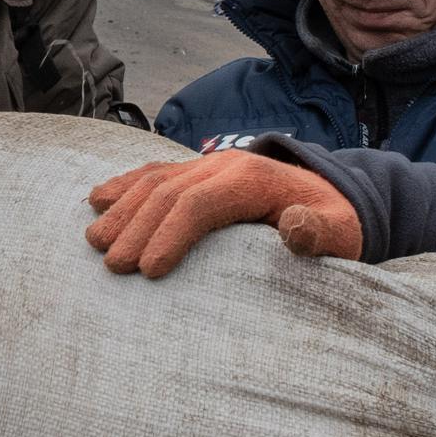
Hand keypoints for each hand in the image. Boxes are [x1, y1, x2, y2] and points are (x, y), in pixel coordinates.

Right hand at [84, 149, 364, 276]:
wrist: (335, 192)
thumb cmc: (336, 222)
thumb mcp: (340, 232)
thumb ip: (318, 232)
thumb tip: (294, 226)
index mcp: (253, 179)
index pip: (200, 203)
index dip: (171, 235)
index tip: (149, 272)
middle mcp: (224, 164)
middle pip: (169, 192)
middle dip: (137, 228)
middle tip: (112, 266)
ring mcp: (207, 164)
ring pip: (154, 179)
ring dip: (122, 209)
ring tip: (94, 241)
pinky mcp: (198, 171)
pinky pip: (154, 172)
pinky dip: (124, 186)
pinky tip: (97, 200)